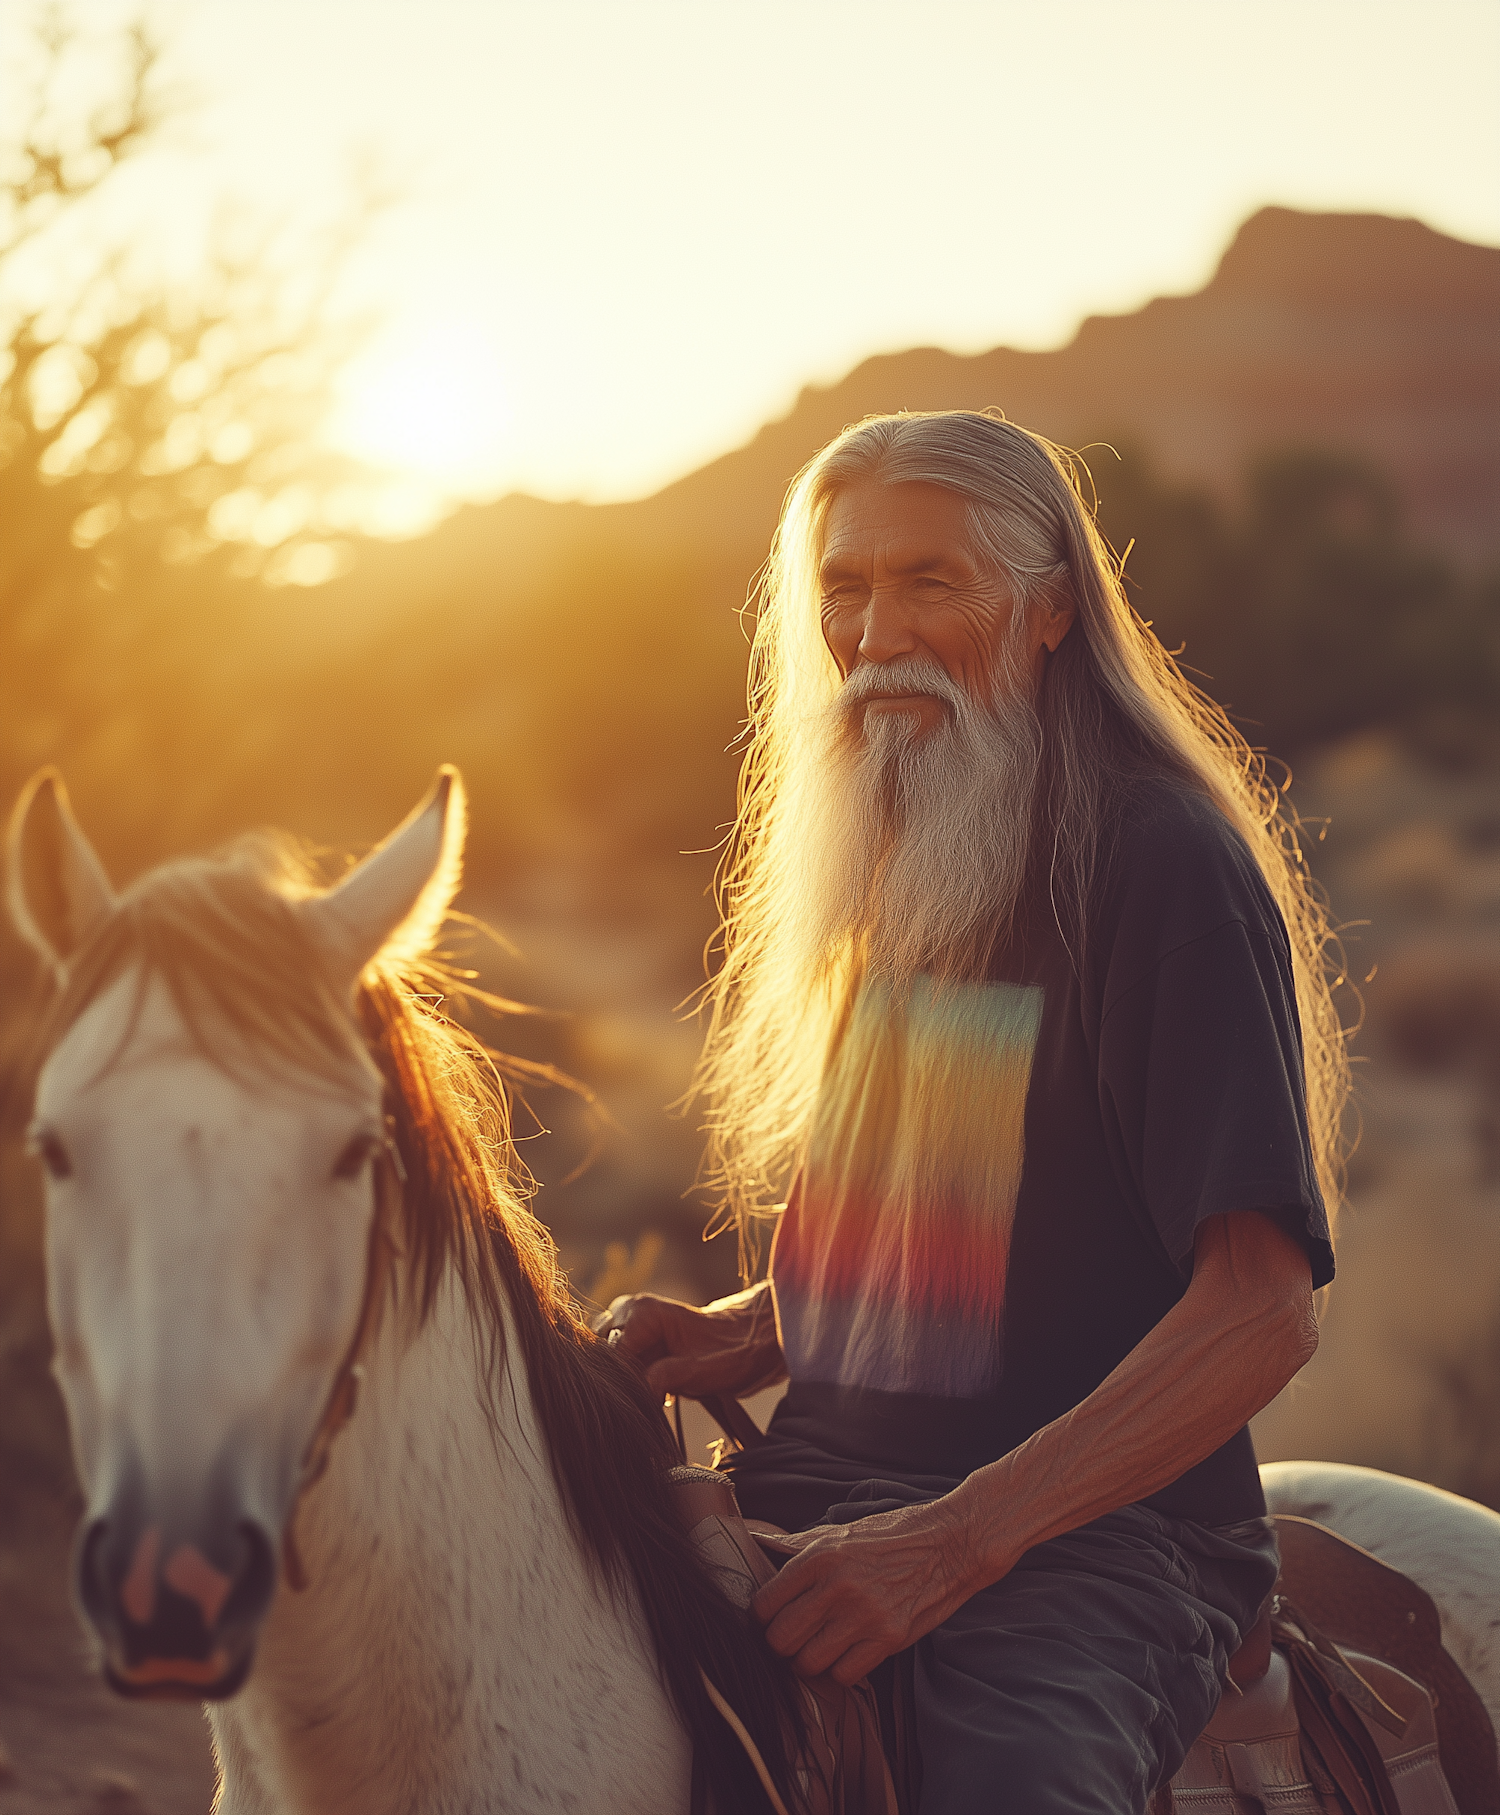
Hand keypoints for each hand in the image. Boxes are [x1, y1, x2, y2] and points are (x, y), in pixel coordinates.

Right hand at [595, 1282, 786, 1399]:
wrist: (751, 1340)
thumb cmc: (732, 1350)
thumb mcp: (700, 1370)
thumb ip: (666, 1377)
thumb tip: (640, 1392)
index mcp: (643, 1312)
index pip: (610, 1355)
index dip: (620, 1385)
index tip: (631, 1408)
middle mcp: (631, 1313)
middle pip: (601, 1357)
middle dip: (617, 1384)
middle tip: (642, 1404)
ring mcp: (632, 1326)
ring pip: (608, 1362)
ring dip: (625, 1385)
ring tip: (651, 1400)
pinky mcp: (638, 1341)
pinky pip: (620, 1365)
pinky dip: (632, 1383)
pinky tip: (653, 1396)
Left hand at [750, 1495, 994, 1684]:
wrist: (950, 1543)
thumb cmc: (892, 1536)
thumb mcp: (842, 1531)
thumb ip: (798, 1544)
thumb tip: (756, 1540)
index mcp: (820, 1556)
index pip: (765, 1604)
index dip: (761, 1617)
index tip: (770, 1618)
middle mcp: (838, 1586)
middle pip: (781, 1640)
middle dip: (780, 1644)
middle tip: (791, 1638)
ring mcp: (865, 1615)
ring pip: (809, 1663)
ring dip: (808, 1661)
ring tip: (817, 1648)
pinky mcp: (890, 1638)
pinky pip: (845, 1674)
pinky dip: (840, 1670)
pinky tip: (846, 1653)